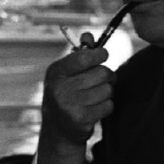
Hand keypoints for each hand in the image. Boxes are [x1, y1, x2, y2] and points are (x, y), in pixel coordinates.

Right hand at [36, 44, 114, 163]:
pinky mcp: (81, 120)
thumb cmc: (66, 94)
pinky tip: (94, 110)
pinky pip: (108, 105)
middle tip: (100, 81)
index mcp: (56, 73)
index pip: (83, 57)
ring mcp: (69, 105)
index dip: (99, 54)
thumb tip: (87, 35)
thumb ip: (79, 54)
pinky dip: (105, 107)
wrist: (58, 129)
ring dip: (106, 93)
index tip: (103, 56)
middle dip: (106, 76)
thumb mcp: (67, 73)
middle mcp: (60, 88)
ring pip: (107, 90)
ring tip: (93, 98)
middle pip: (102, 73)